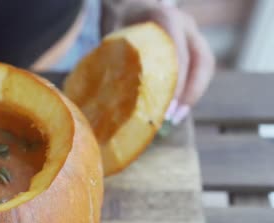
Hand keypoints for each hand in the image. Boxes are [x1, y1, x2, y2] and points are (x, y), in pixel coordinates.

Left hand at [104, 1, 215, 123]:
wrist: (129, 4)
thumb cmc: (118, 20)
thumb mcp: (113, 34)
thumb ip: (116, 57)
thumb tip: (110, 96)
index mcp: (165, 17)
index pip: (179, 52)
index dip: (176, 81)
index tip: (165, 105)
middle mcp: (185, 24)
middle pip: (201, 60)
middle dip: (191, 92)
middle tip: (173, 116)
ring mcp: (192, 34)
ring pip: (205, 66)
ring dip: (194, 94)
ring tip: (176, 117)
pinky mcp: (193, 46)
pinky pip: (200, 69)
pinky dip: (191, 90)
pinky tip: (176, 108)